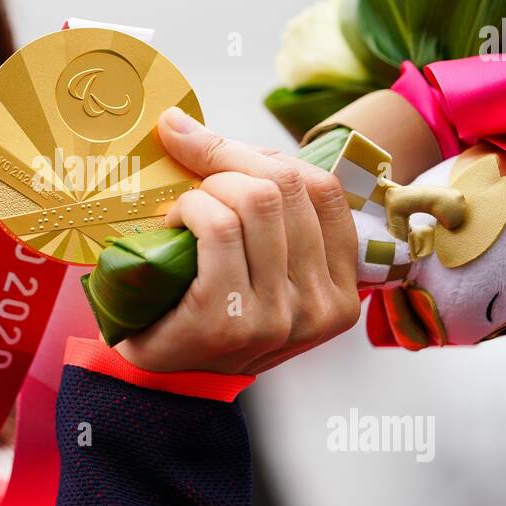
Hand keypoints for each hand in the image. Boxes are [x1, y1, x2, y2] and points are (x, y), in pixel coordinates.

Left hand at [116, 107, 359, 374]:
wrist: (163, 381)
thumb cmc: (209, 311)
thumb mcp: (259, 264)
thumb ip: (268, 210)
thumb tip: (198, 124)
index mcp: (341, 289)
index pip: (325, 190)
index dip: (267, 154)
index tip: (218, 147)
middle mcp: (321, 306)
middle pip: (287, 185)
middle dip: (229, 160)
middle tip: (192, 170)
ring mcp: (279, 317)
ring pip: (255, 200)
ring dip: (207, 186)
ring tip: (186, 206)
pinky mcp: (231, 319)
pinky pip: (219, 228)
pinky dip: (191, 208)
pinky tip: (174, 222)